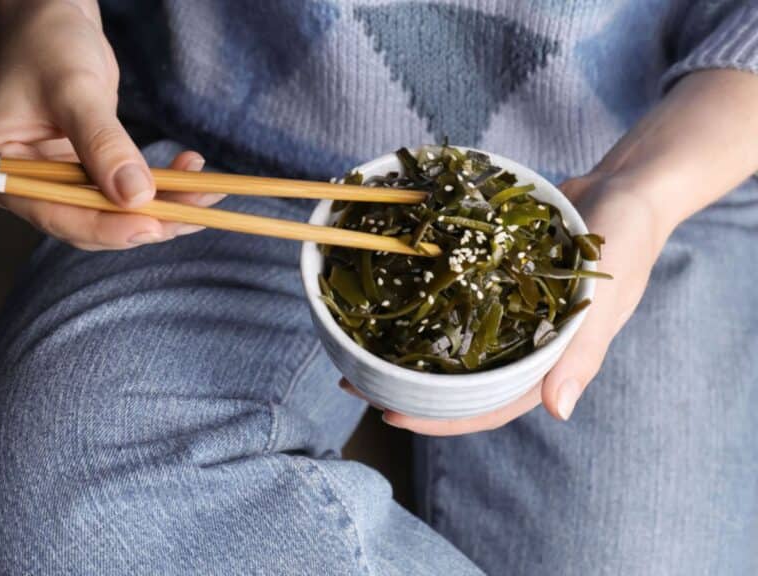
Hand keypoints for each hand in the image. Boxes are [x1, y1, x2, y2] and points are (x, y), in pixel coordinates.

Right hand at [0, 0, 219, 249]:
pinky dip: (162, 188)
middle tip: (191, 215)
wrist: (56, 18)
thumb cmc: (49, 43)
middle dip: (141, 220)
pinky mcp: (86, 173)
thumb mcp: (75, 89)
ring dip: (162, 208)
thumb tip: (135, 197)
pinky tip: (193, 172)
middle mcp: (24, 183)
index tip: (150, 226)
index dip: (103, 226)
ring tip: (205, 195)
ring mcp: (56, 181)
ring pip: (113, 213)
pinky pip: (125, 192)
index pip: (52, 211)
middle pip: (86, 220)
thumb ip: (103, 143)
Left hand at [341, 173, 669, 435]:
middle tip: (351, 381)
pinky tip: (381, 295)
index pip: (487, 407)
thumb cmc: (625, 245)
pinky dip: (418, 302)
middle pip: (455, 381)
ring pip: (445, 342)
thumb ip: (581, 353)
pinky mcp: (491, 283)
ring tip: (351, 346)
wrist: (622, 190)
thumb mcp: (605, 298)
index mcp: (546, 364)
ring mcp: (503, 314)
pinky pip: (449, 299)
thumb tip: (558, 411)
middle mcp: (519, 345)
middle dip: (404, 386)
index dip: (439, 417)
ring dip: (401, 347)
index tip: (389, 415)